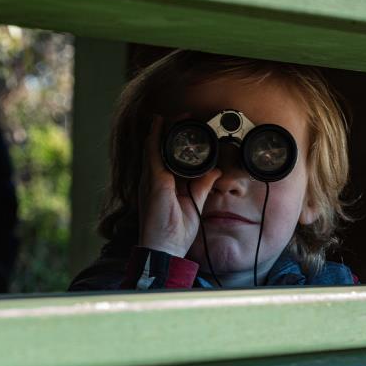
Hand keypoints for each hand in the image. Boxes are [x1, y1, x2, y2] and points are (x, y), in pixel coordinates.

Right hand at [138, 116, 220, 256]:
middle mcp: (153, 181)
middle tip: (181, 117)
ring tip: (171, 115)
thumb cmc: (175, 232)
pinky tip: (158, 125)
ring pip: (153, 148)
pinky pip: (151, 155)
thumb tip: (214, 172)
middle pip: (158, 150)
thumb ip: (202, 186)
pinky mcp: (152, 182)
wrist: (164, 249)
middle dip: (167, 132)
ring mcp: (150, 181)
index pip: (167, 159)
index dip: (173, 143)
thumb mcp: (195, 204)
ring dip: (161, 130)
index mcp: (163, 186)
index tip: (187, 130)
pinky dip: (154, 138)